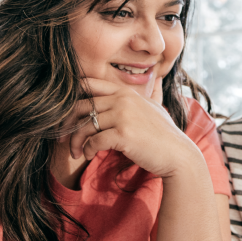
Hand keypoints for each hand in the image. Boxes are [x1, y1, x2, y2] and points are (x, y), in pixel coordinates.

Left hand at [67, 76, 201, 177]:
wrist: (178, 154)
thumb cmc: (164, 135)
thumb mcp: (151, 108)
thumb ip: (136, 100)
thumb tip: (130, 93)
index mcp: (126, 92)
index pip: (89, 84)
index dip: (71, 97)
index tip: (65, 114)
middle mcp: (123, 100)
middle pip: (81, 106)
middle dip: (68, 123)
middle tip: (63, 137)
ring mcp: (123, 116)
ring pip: (85, 126)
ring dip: (76, 142)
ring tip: (76, 153)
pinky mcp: (123, 135)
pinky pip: (94, 141)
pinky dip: (88, 150)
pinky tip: (88, 156)